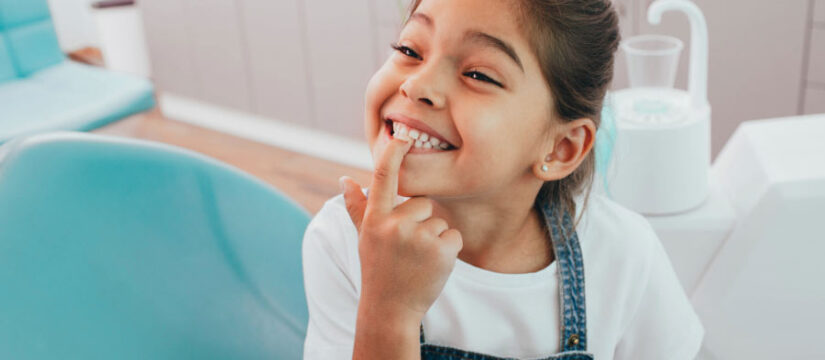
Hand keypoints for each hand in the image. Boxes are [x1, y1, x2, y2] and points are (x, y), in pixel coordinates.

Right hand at [340, 135, 462, 322]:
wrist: (390, 309)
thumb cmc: (377, 269)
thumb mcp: (364, 237)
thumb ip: (357, 207)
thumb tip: (345, 179)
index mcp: (375, 219)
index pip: (383, 177)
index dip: (393, 153)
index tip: (402, 135)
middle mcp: (394, 225)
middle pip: (423, 203)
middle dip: (421, 222)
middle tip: (407, 250)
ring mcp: (418, 238)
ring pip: (439, 221)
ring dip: (434, 239)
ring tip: (417, 261)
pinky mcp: (441, 251)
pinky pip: (454, 236)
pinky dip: (448, 250)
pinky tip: (432, 266)